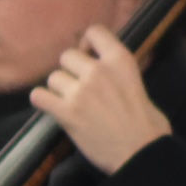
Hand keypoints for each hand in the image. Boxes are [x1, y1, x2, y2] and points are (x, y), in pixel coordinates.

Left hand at [30, 25, 172, 174]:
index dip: (85, 43)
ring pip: (52, 77)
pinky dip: (42, 101)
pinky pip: (38, 96)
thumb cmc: (147, 124)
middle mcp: (98, 70)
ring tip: (69, 102)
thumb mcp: (138, 83)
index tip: (87, 57)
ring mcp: (80, 91)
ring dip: (57, 89)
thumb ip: (117, 71)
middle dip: (70, 71)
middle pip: (66, 56)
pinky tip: (51, 108)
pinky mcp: (66, 112)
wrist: (142, 153)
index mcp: (121, 60)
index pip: (94, 31)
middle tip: (77, 87)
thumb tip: (101, 64)